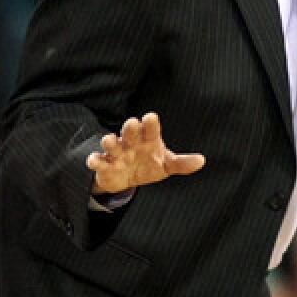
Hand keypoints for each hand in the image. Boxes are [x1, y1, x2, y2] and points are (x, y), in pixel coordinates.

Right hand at [86, 113, 203, 194]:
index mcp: (148, 140)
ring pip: (110, 143)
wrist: (127, 178)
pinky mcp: (104, 164)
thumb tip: (202, 161)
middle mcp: (131, 142)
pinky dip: (94, 160)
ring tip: (110, 140)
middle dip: (130, 127)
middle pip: (129, 131)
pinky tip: (94, 161)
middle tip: (132, 123)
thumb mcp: (166, 165)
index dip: (150, 123)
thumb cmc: (149, 164)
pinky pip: (97, 161)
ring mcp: (116, 152)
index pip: (150, 129)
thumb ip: (182, 163)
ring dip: (109, 141)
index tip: (150, 118)